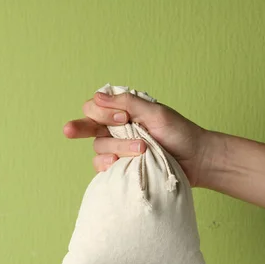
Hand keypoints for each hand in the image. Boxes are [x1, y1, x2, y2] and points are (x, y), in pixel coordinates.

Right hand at [63, 92, 210, 186]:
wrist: (196, 160)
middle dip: (79, 128)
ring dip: (118, 149)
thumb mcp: (156, 113)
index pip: (97, 106)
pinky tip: (118, 164)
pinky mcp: (122, 167)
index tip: (123, 117)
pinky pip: (103, 167)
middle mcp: (116, 128)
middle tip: (68, 130)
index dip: (103, 111)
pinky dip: (109, 166)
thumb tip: (97, 96)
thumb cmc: (180, 133)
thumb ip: (128, 103)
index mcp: (123, 110)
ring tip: (142, 150)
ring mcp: (118, 149)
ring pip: (99, 147)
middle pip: (89, 126)